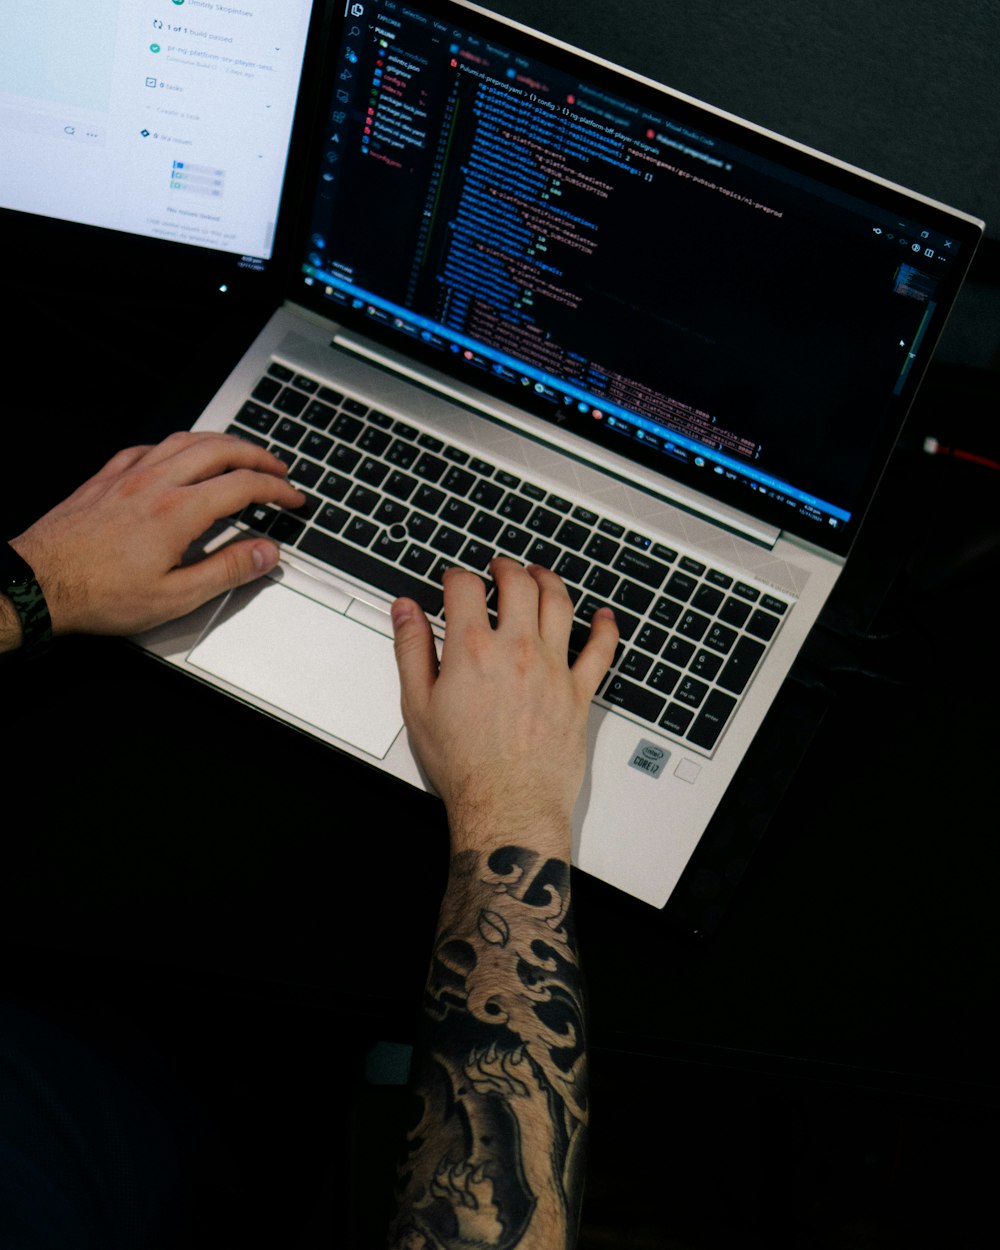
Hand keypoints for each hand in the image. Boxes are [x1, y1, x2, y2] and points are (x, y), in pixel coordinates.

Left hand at [9, 431, 303, 639]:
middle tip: (278, 469)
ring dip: (223, 442)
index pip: (244, 486)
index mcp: (178, 512)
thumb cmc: (99, 594)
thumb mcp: (175, 598)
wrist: (38, 582)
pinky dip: (178, 445)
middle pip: (221, 450)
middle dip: (258, 456)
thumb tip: (266, 553)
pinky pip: (151, 446)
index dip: (277, 489)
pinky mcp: (107, 477)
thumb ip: (227, 571)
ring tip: (241, 454)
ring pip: (187, 439)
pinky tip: (181, 455)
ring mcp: (129, 474)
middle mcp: (156, 483)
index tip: (292, 498)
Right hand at [391, 559, 617, 856]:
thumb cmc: (464, 764)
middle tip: (500, 568)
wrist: (506, 805)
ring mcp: (552, 668)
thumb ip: (411, 650)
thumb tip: (406, 611)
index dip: (457, 576)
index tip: (455, 580)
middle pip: (518, 584)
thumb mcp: (418, 704)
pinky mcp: (578, 691)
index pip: (466, 588)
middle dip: (506, 568)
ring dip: (549, 580)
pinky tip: (603, 616)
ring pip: (559, 604)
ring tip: (540, 575)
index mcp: (472, 649)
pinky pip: (600, 649)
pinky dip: (605, 628)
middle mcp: (516, 650)